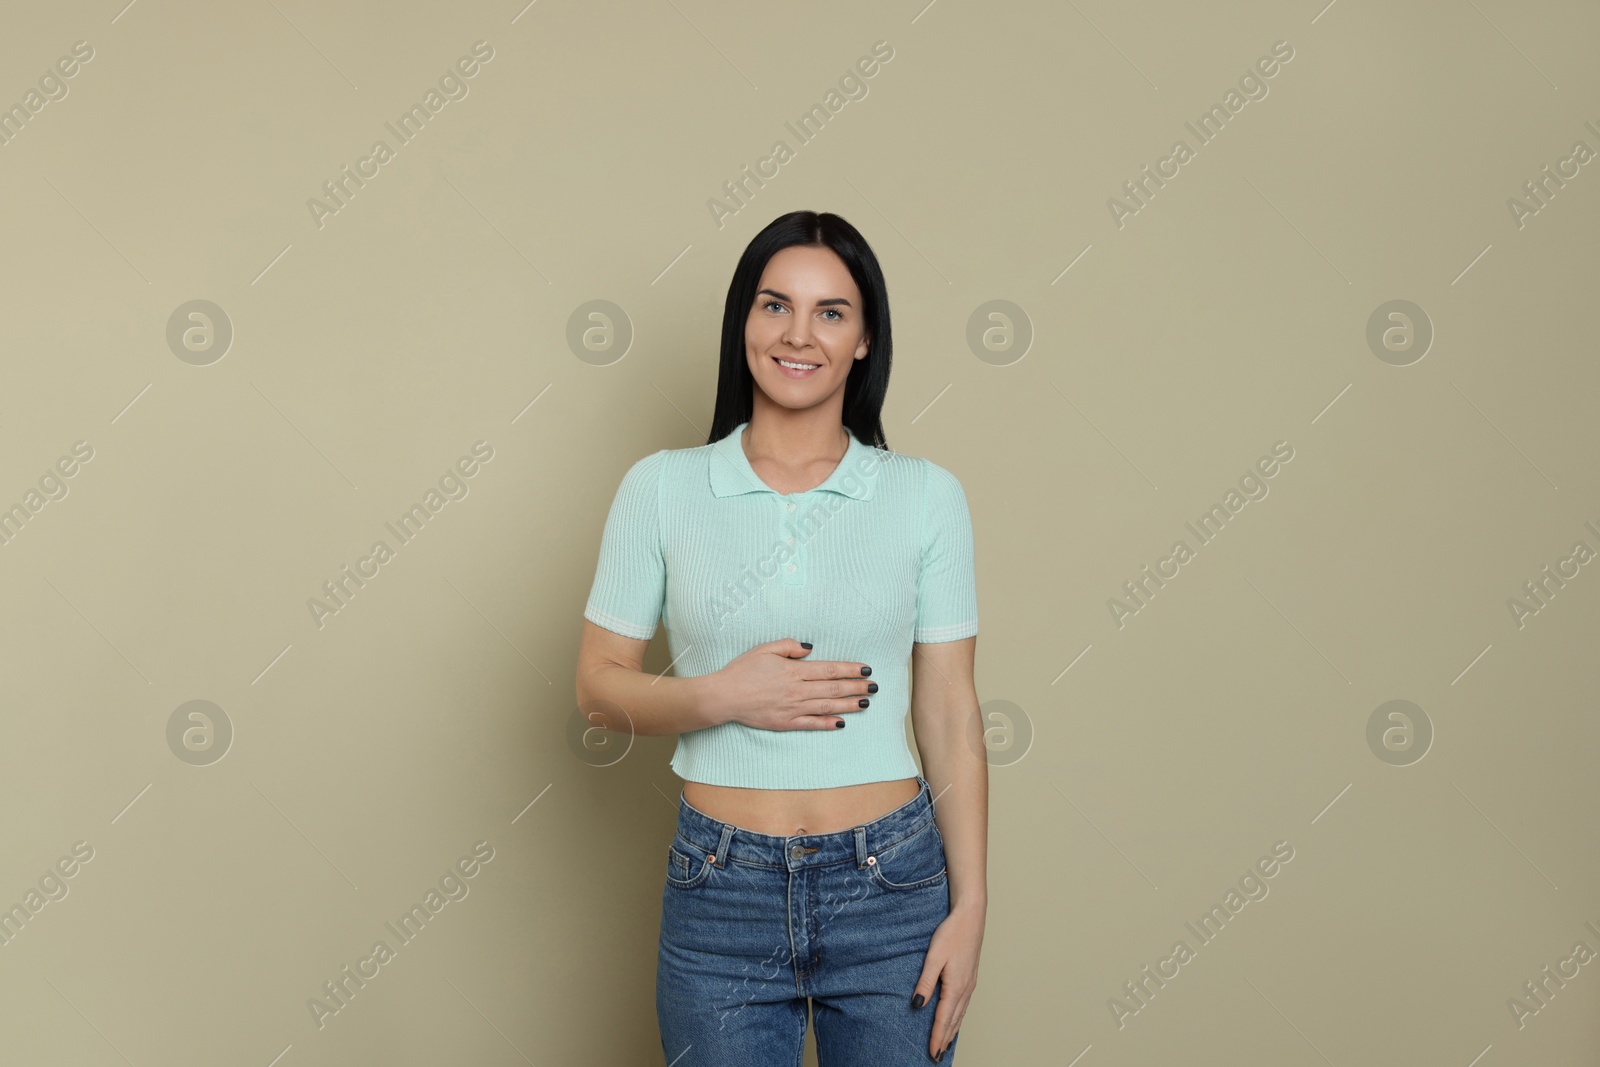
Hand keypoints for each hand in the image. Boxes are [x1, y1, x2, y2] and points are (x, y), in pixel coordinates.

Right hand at [703, 639, 874, 730]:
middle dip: (856, 687)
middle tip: (875, 687)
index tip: (866, 670)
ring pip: (827, 707)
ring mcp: (792, 708)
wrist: (724, 696)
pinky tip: (842, 723)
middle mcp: (797, 690)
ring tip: (866, 703)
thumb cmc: (742, 670)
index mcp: (794, 671)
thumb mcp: (765, 649)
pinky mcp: (785, 723)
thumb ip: (789, 646)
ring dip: (849, 705)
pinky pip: (811, 724)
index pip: (829, 670)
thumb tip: (810, 649)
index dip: (850, 670)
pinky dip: (827, 724)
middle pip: (833, 689)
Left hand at [911, 901, 983, 1061]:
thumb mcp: (933, 957)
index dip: (937, 1037)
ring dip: (952, 1030)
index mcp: (956, 986)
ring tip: (945, 1044)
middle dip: (944, 1039)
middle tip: (936, 1056)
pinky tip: (955, 1018)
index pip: (943, 1019)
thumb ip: (925, 982)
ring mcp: (970, 983)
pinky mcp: (971, 977)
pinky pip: (964, 1005)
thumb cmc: (952, 933)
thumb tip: (917, 1005)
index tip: (932, 1053)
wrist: (971, 916)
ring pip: (960, 1014)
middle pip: (954, 1021)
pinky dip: (958, 1018)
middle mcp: (965, 989)